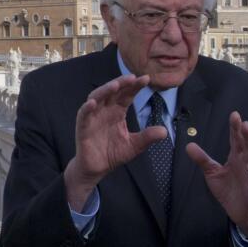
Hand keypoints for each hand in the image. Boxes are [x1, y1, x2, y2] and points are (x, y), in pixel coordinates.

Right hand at [64, 74, 167, 210]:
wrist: (97, 169)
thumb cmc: (112, 153)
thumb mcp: (134, 145)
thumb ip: (147, 137)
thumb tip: (165, 131)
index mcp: (117, 112)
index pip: (126, 95)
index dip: (135, 86)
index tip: (146, 79)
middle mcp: (105, 110)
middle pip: (112, 92)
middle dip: (121, 83)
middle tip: (132, 78)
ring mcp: (93, 117)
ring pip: (97, 98)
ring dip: (105, 90)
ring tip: (115, 85)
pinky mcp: (83, 127)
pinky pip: (83, 115)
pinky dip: (87, 108)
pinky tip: (93, 103)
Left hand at [185, 111, 247, 237]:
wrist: (238, 212)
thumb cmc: (227, 188)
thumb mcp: (212, 173)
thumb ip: (202, 159)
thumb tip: (188, 145)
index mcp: (237, 158)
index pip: (237, 140)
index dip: (236, 128)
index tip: (234, 114)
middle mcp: (247, 166)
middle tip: (245, 124)